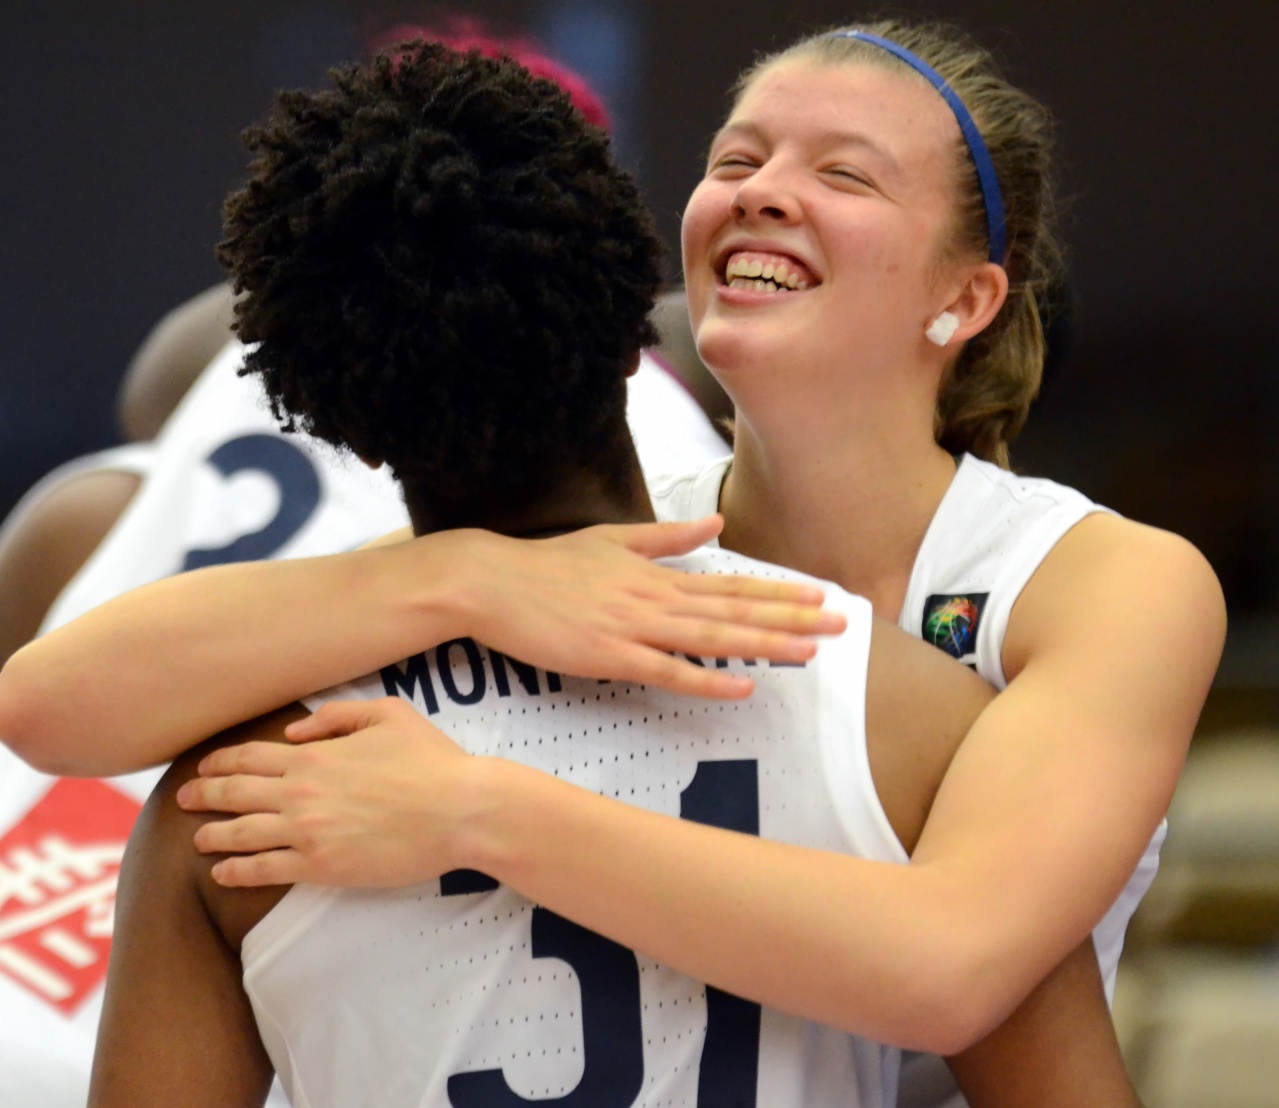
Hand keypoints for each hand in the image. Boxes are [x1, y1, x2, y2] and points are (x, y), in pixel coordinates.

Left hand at [177, 698, 477, 887]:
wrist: (459, 809)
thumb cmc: (431, 760)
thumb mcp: (389, 714)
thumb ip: (337, 716)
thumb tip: (294, 730)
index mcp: (314, 754)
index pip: (249, 756)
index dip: (220, 761)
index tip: (203, 767)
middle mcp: (300, 792)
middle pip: (234, 793)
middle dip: (203, 795)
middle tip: (183, 800)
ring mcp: (307, 831)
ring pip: (241, 833)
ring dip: (212, 835)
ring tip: (197, 838)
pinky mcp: (321, 866)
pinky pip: (264, 870)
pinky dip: (236, 870)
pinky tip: (222, 871)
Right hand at [456, 515, 845, 698]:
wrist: (492, 581)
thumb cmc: (546, 566)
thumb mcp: (612, 540)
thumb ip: (665, 537)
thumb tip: (713, 523)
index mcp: (655, 574)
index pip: (729, 583)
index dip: (777, 591)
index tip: (819, 595)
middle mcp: (654, 598)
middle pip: (734, 610)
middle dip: (790, 618)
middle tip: (840, 625)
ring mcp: (633, 626)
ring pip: (711, 637)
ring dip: (763, 644)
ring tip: (809, 651)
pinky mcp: (608, 655)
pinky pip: (667, 671)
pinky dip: (707, 678)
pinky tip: (742, 685)